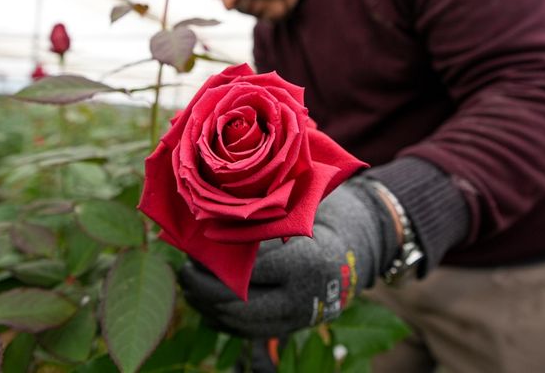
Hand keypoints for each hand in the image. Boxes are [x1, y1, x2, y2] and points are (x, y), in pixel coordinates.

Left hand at [179, 181, 395, 337]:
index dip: (218, 262)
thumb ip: (264, 222)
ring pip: (243, 324)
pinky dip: (224, 322)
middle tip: (184, 271)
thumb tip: (213, 225)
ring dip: (210, 308)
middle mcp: (302, 297)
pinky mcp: (292, 327)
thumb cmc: (325, 217)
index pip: (251, 270)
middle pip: (241, 304)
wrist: (359, 248)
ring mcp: (298, 317)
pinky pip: (251, 332)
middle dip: (206, 291)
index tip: (194, 249)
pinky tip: (206, 306)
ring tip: (189, 288)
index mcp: (306, 263)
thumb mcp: (300, 210)